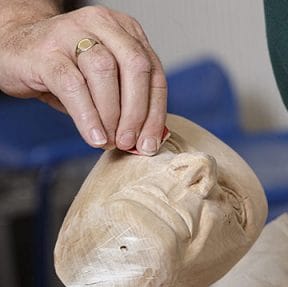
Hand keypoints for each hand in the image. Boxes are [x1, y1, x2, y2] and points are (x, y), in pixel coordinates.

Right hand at [0, 5, 165, 154]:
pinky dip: (87, 115)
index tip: (151, 143)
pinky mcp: (46, 52)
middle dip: (138, 112)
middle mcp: (102, 24)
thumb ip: (127, 103)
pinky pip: (73, 85)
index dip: (156, 112)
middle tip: (130, 142)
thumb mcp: (103, 83)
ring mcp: (72, 33)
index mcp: (126, 30)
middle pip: (135, 66)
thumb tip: (147, 140)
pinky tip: (94, 136)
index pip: (153, 72)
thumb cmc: (66, 68)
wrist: (13, 48)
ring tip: (110, 141)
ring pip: (105, 71)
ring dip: (112, 114)